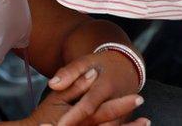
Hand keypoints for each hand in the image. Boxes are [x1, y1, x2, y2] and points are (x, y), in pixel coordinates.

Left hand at [23, 67, 145, 125]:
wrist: (128, 68)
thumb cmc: (102, 65)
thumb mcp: (86, 62)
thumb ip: (69, 73)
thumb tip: (53, 84)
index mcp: (105, 87)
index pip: (88, 105)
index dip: (73, 116)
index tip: (59, 125)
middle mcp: (116, 102)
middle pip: (98, 121)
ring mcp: (122, 114)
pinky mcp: (121, 120)